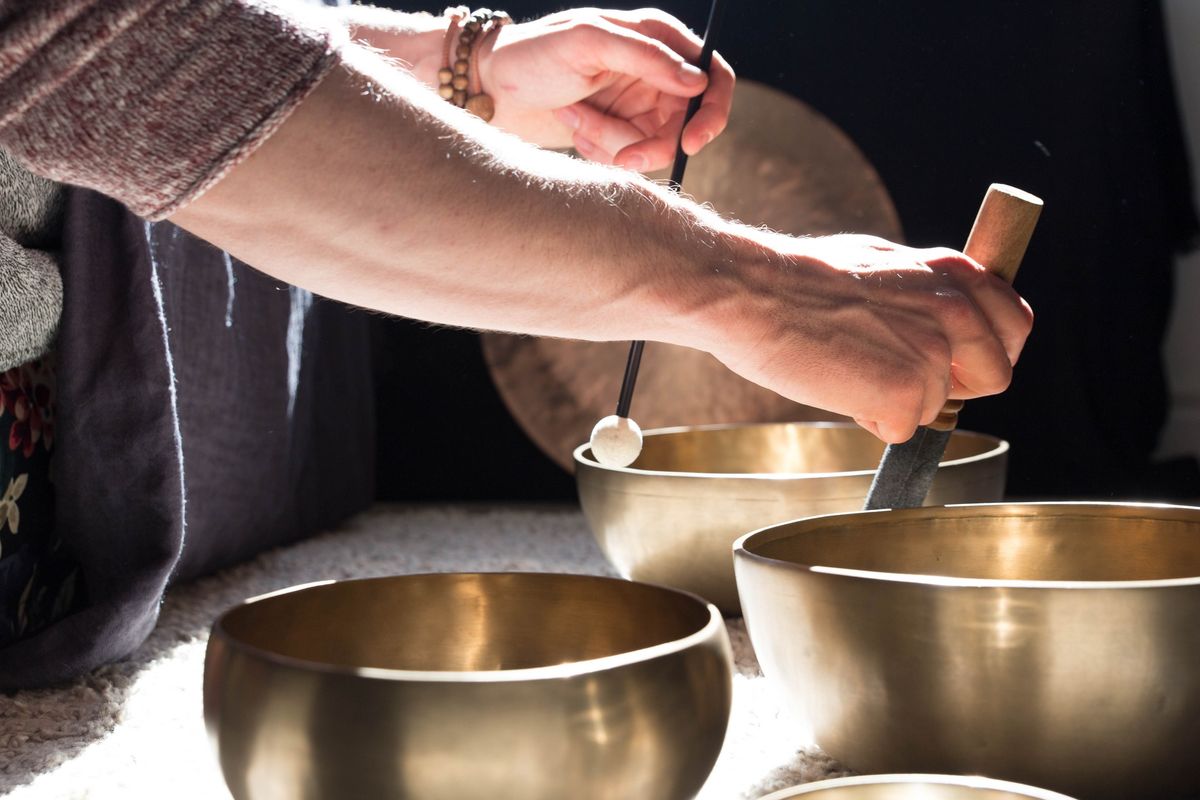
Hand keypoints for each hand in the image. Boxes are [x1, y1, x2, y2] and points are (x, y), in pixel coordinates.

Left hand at [476, 8, 734, 169]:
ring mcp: (637, 105)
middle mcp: (654, 72)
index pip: (713, 77)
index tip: (690, 143)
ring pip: (653, 146)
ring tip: (574, 119)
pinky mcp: (617, 132)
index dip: (711, 113)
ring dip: (612, 142)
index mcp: (657, 38)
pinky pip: (628, 156)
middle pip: (685, 125)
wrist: (491, 90)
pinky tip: (573, 127)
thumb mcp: (589, 43)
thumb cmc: (534, 55)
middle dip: (651, 144)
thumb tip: (698, 81)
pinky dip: (600, 149)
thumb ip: (647, 57)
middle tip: (623, 159)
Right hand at [701, 233, 1033, 443]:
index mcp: (954, 274)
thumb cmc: (798, 278)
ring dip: (891, 400)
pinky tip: (836, 385)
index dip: (986, 352)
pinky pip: (900, 430)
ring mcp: (933, 353)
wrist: (752, 292)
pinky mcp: (904, 392)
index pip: (1015, 326)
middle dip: (952, 387)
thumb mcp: (881, 261)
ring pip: (933, 407)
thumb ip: (924, 289)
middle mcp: (956, 311)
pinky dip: (867, 418)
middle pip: (994, 377)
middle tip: (899, 373)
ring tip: (844, 365)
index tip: (956, 361)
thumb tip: (937, 316)